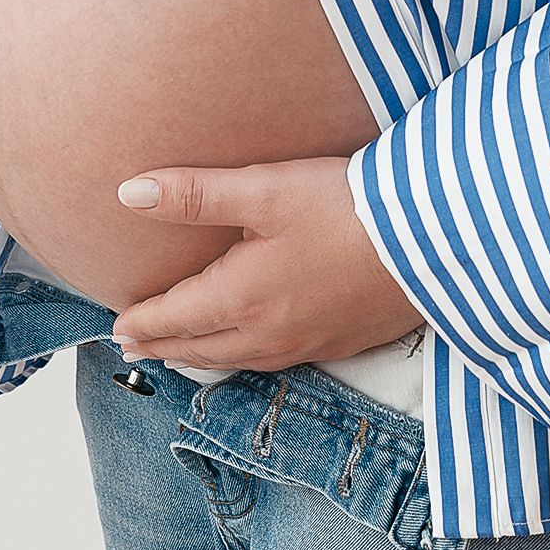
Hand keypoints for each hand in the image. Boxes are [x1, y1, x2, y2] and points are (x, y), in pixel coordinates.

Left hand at [107, 155, 424, 370]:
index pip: (176, 317)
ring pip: (240, 359)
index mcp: (242, 297)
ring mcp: (308, 341)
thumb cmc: (343, 208)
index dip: (143, 321)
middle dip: (166, 345)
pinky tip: (256, 347)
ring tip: (185, 351)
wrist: (431, 241)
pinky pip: (278, 360)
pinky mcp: (342, 340)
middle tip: (137, 346)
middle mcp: (269, 331)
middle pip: (203, 347)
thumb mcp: (263, 190)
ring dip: (205, 356)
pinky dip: (248, 357)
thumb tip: (127, 194)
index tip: (118, 326)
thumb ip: (194, 194)